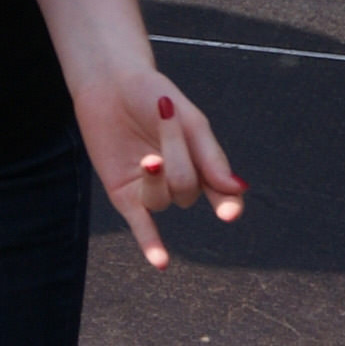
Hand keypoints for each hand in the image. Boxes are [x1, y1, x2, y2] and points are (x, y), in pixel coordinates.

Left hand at [77, 69, 243, 268]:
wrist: (108, 82)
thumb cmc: (153, 95)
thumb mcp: (188, 120)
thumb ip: (209, 155)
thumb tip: (236, 189)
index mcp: (202, 162)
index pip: (222, 191)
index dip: (227, 203)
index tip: (228, 212)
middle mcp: (179, 180)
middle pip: (188, 189)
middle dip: (178, 161)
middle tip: (165, 124)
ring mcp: (151, 189)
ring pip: (164, 201)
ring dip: (157, 181)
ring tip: (148, 158)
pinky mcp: (124, 195)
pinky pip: (142, 225)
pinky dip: (151, 243)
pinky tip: (161, 263)